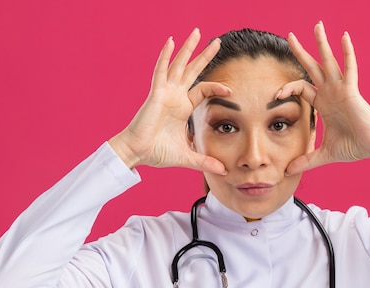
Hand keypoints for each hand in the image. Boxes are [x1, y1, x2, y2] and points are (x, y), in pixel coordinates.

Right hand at [109, 29, 230, 173]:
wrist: (138, 153)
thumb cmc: (157, 152)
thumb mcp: (187, 157)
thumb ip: (205, 161)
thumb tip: (223, 171)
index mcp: (182, 107)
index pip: (203, 90)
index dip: (216, 87)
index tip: (231, 89)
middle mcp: (175, 96)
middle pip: (193, 71)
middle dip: (205, 56)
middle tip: (217, 41)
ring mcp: (165, 93)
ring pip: (179, 65)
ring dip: (188, 49)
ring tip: (197, 33)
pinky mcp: (156, 94)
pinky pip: (161, 71)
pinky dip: (165, 56)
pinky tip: (170, 41)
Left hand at [279, 22, 369, 174]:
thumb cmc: (354, 147)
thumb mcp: (324, 154)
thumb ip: (306, 161)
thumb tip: (288, 172)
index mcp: (323, 104)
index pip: (301, 88)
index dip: (287, 89)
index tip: (274, 96)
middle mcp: (331, 93)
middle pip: (312, 68)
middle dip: (301, 52)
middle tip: (289, 36)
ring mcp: (341, 89)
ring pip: (329, 62)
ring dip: (322, 44)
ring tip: (317, 26)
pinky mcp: (352, 91)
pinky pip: (349, 68)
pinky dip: (347, 53)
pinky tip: (344, 37)